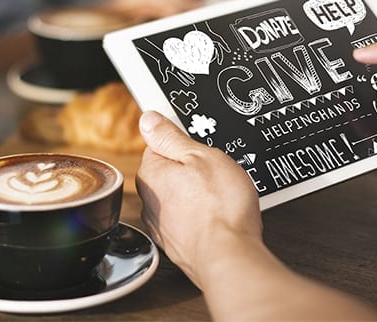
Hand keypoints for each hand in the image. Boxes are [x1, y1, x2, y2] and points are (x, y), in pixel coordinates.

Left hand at [136, 111, 261, 286]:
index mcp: (152, 172)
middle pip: (169, 172)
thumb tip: (149, 120)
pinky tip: (217, 217)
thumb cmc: (218, 207)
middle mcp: (150, 200)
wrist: (228, 255)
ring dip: (195, 195)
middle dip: (190, 170)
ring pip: (178, 197)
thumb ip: (170, 136)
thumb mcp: (200, 155)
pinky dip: (199, 216)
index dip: (183, 142)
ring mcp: (161, 224)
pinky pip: (187, 219)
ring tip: (220, 197)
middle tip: (215, 172)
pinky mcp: (176, 243)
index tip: (200, 145)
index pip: (159, 144)